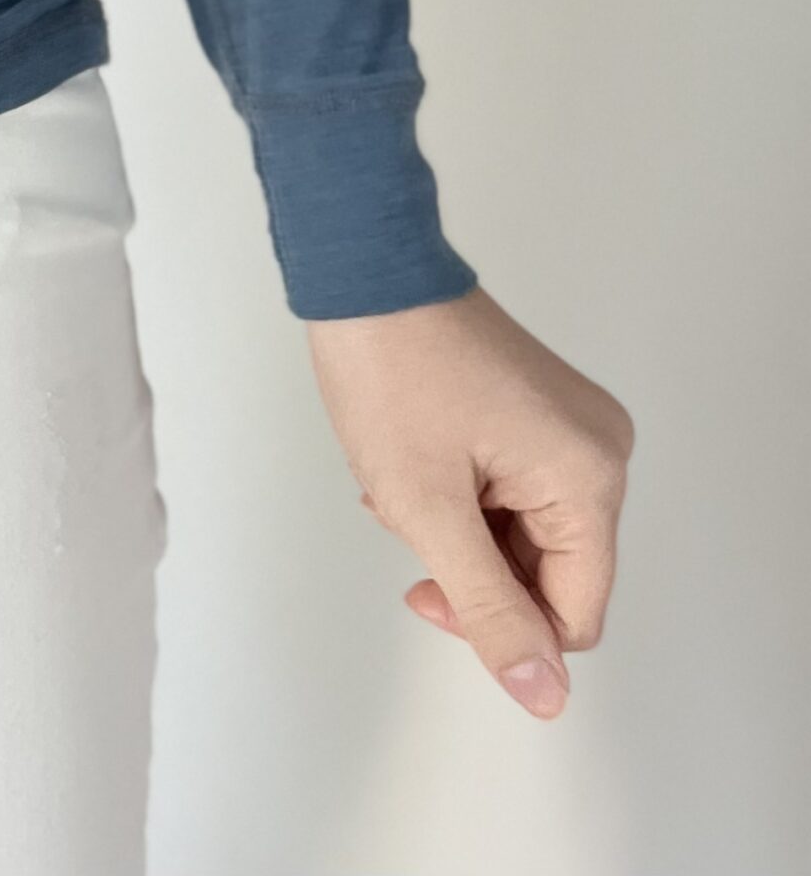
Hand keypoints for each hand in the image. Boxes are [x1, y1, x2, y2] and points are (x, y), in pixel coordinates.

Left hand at [304, 284, 631, 717]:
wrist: (364, 269)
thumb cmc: (390, 373)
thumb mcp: (428, 508)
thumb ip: (488, 608)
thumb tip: (545, 695)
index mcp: (591, 478)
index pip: (573, 612)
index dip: (501, 623)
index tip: (425, 583)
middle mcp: (600, 451)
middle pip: (550, 569)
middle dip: (469, 561)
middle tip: (403, 513)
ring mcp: (572, 425)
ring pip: (524, 531)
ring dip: (457, 525)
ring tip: (398, 478)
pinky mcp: (539, 409)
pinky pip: (514, 487)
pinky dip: (463, 492)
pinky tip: (412, 461)